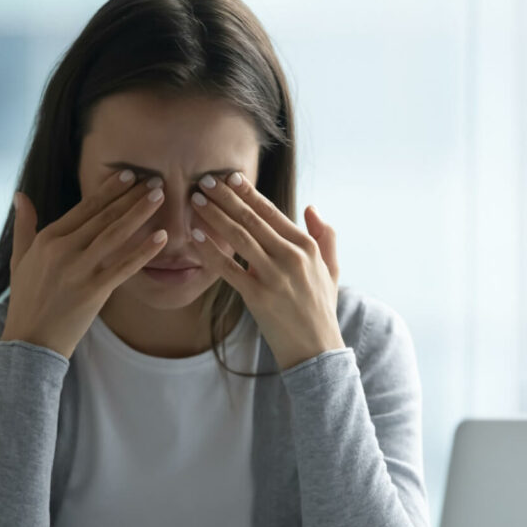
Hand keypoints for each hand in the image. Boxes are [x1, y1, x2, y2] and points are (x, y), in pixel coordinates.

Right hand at [0, 170, 167, 359]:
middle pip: (104, 217)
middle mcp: (63, 250)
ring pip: (115, 235)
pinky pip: (124, 267)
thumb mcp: (19, 259)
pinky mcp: (94, 291)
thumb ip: (24, 225)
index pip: (85, 208)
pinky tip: (162, 238)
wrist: (31, 340)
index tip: (129, 175)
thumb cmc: (27, 300)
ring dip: (140, 213)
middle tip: (155, 180)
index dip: (109, 190)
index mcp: (48, 239)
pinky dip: (144, 251)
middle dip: (131, 196)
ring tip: (161, 197)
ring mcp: (79, 270)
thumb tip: (20, 195)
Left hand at [189, 171, 344, 370]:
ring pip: (239, 238)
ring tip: (195, 201)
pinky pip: (228, 269)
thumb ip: (325, 236)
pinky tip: (195, 237)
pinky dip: (211, 252)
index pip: (271, 211)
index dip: (248, 193)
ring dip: (215, 217)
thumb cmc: (320, 308)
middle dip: (226, 198)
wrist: (316, 349)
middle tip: (204, 181)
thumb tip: (311, 207)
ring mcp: (274, 277)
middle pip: (252, 219)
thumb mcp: (332, 269)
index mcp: (306, 246)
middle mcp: (291, 257)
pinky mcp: (258, 297)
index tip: (229, 177)